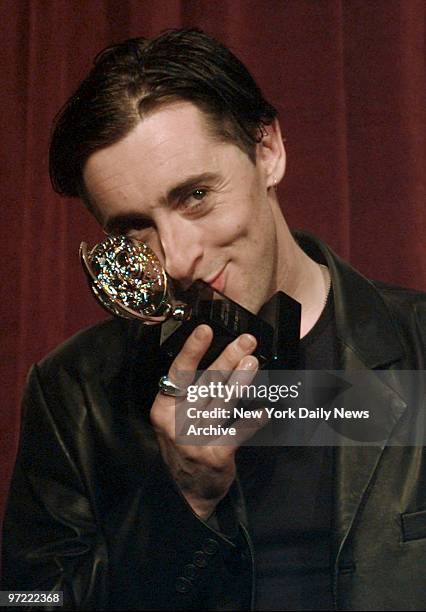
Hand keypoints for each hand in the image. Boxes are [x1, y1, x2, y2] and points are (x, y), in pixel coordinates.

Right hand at [150, 324, 261, 519]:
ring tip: (254, 362)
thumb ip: (190, 394)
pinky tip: (264, 409)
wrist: (186, 494)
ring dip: (241, 380)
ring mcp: (196, 439)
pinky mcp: (215, 455)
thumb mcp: (174, 420)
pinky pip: (238, 432)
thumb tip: (220, 358)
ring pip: (222, 402)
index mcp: (164, 408)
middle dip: (227, 358)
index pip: (178, 374)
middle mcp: (177, 422)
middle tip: (247, 341)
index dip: (192, 350)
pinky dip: (253, 420)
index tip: (205, 329)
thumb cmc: (184, 446)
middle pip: (205, 383)